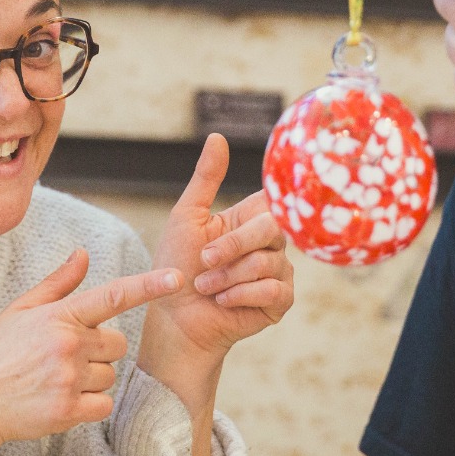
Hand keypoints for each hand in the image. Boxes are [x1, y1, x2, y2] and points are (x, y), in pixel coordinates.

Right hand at [0, 250, 181, 443]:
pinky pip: (104, 404)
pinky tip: (62, 400)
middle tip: (66, 356)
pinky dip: (90, 405)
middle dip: (101, 349)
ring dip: (93, 378)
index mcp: (58, 316)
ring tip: (57, 379)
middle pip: (118, 343)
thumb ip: (58, 284)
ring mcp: (68, 379)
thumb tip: (83, 254)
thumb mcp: (20, 311)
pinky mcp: (68, 410)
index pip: (112, 296)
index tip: (177, 279)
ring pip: (111, 375)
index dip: (148, 286)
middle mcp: (67, 345)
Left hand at [143, 134, 294, 369]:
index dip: (266, 204)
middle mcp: (269, 243)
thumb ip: (206, 178)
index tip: (254, 210)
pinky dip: (241, 294)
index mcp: (249, 220)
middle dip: (233, 245)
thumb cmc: (176, 268)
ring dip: (227, 276)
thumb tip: (217, 137)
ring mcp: (278, 271)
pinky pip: (273, 288)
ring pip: (267, 262)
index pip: (270, 201)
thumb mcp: (186, 217)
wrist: (174, 319)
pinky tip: (224, 301)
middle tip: (204, 260)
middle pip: (271, 228)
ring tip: (206, 286)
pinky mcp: (280, 300)